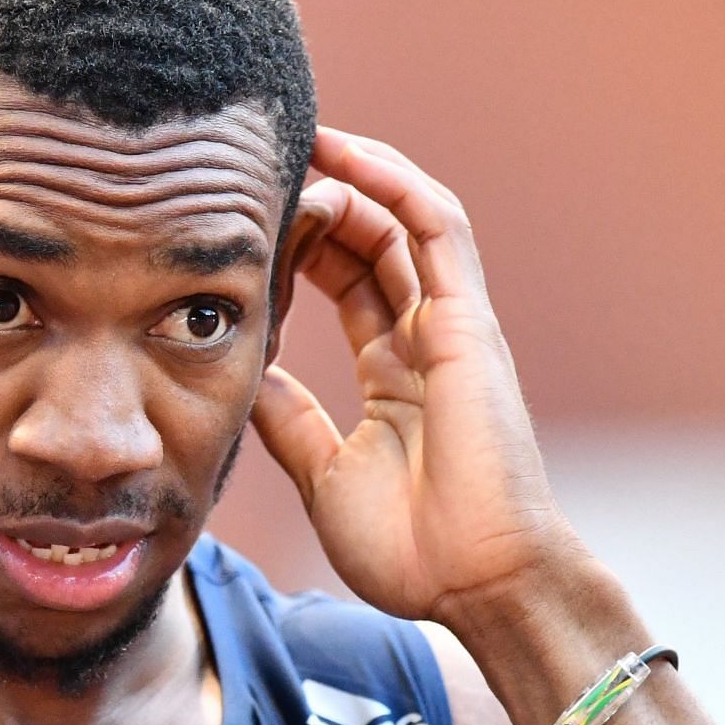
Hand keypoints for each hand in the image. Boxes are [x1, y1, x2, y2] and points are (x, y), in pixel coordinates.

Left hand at [253, 126, 584, 622]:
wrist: (477, 583)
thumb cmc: (413, 549)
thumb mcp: (322, 474)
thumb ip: (289, 418)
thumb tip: (247, 373)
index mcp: (395, 375)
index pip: (347, 284)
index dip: (302, 246)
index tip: (247, 221)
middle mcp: (425, 341)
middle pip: (370, 244)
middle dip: (318, 200)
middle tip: (259, 170)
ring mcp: (451, 328)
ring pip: (402, 222)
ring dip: (352, 177)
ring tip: (298, 141)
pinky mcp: (469, 323)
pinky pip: (437, 230)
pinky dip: (395, 185)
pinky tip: (347, 155)